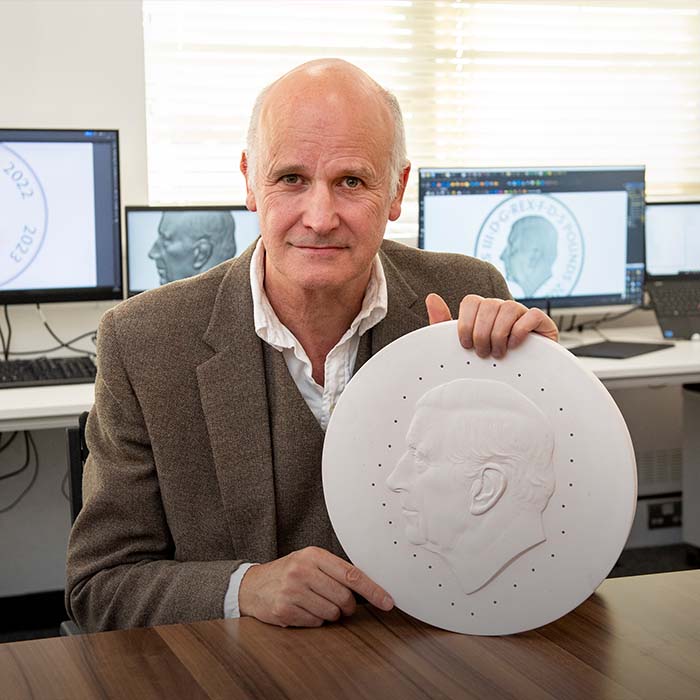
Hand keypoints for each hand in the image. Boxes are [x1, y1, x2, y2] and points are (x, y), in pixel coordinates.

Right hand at [238, 546, 393, 626]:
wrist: (253, 585)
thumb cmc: (288, 573)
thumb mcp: (309, 561)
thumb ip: (334, 570)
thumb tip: (369, 588)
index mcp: (314, 555)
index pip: (351, 574)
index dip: (373, 590)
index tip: (387, 601)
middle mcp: (302, 570)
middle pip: (344, 597)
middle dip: (348, 607)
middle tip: (342, 606)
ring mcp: (292, 590)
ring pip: (331, 613)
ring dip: (330, 614)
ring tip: (316, 604)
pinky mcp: (284, 609)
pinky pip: (315, 622)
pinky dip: (315, 620)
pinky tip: (303, 610)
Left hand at [426, 293, 558, 358]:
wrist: (520, 383)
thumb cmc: (488, 362)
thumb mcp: (462, 345)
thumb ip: (443, 323)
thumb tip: (431, 297)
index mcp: (483, 311)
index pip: (471, 301)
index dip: (466, 324)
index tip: (466, 345)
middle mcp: (502, 308)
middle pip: (488, 305)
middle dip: (482, 333)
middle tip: (483, 353)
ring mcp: (522, 313)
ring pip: (508, 308)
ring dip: (499, 333)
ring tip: (498, 353)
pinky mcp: (541, 323)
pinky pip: (532, 315)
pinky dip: (520, 331)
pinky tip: (514, 346)